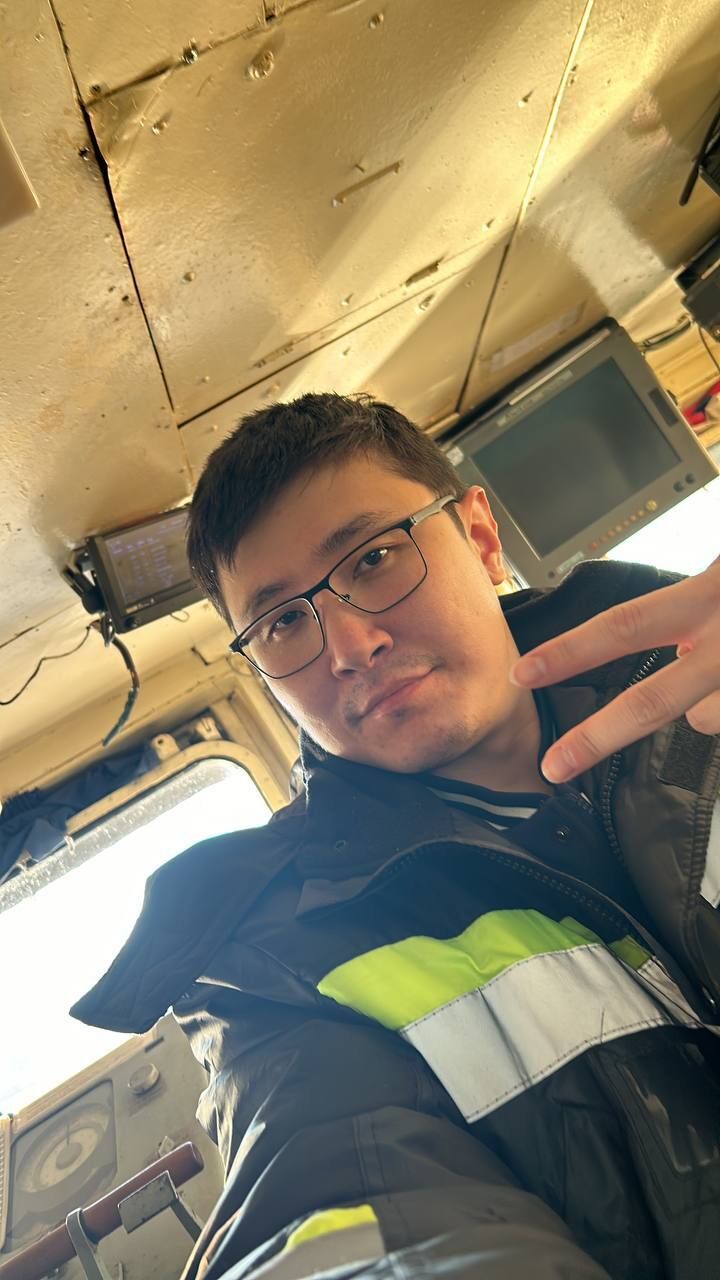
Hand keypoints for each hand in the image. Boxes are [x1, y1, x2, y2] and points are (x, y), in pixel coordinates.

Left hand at [510, 557, 719, 782]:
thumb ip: (693, 602)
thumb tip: (666, 644)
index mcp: (708, 593)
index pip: (624, 625)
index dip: (570, 652)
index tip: (522, 674)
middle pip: (651, 704)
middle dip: (596, 739)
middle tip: (553, 767)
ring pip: (701, 717)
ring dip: (698, 705)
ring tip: (717, 675)